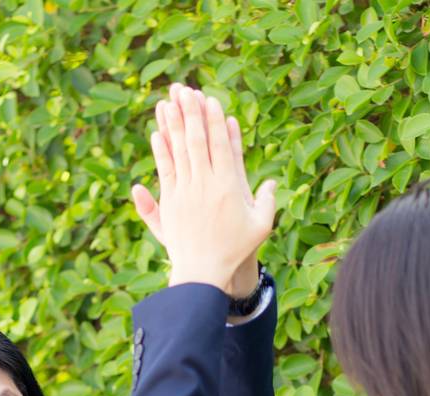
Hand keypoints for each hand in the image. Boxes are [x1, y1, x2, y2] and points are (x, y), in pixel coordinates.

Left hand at [131, 84, 275, 295]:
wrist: (204, 271)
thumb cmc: (236, 249)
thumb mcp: (261, 226)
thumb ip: (267, 202)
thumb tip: (272, 183)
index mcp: (229, 186)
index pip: (222, 145)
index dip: (215, 121)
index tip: (211, 101)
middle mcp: (206, 184)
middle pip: (197, 141)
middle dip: (191, 113)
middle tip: (186, 90)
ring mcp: (185, 191)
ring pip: (179, 150)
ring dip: (173, 124)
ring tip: (169, 101)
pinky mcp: (170, 201)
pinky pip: (165, 169)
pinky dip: (161, 150)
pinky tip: (158, 133)